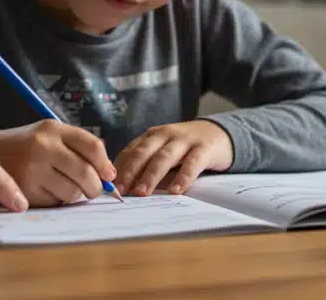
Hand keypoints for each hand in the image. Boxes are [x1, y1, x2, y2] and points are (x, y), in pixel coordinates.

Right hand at [0, 119, 115, 206]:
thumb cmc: (29, 146)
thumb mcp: (51, 136)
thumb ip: (80, 148)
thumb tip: (109, 175)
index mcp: (53, 129)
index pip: (92, 146)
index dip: (105, 164)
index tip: (108, 175)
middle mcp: (43, 147)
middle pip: (85, 173)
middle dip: (95, 187)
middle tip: (93, 190)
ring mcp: (32, 170)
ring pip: (72, 193)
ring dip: (75, 195)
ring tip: (64, 187)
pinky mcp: (24, 191)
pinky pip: (55, 203)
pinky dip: (56, 201)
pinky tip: (46, 191)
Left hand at [113, 120, 232, 196]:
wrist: (218, 133)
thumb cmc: (184, 148)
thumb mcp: (163, 151)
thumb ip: (146, 165)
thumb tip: (123, 189)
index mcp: (151, 137)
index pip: (130, 152)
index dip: (118, 169)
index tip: (107, 187)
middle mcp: (165, 135)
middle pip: (143, 153)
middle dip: (130, 171)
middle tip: (120, 190)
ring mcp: (184, 140)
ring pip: (164, 157)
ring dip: (151, 175)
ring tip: (142, 192)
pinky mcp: (204, 148)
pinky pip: (192, 163)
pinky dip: (183, 177)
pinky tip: (176, 190)